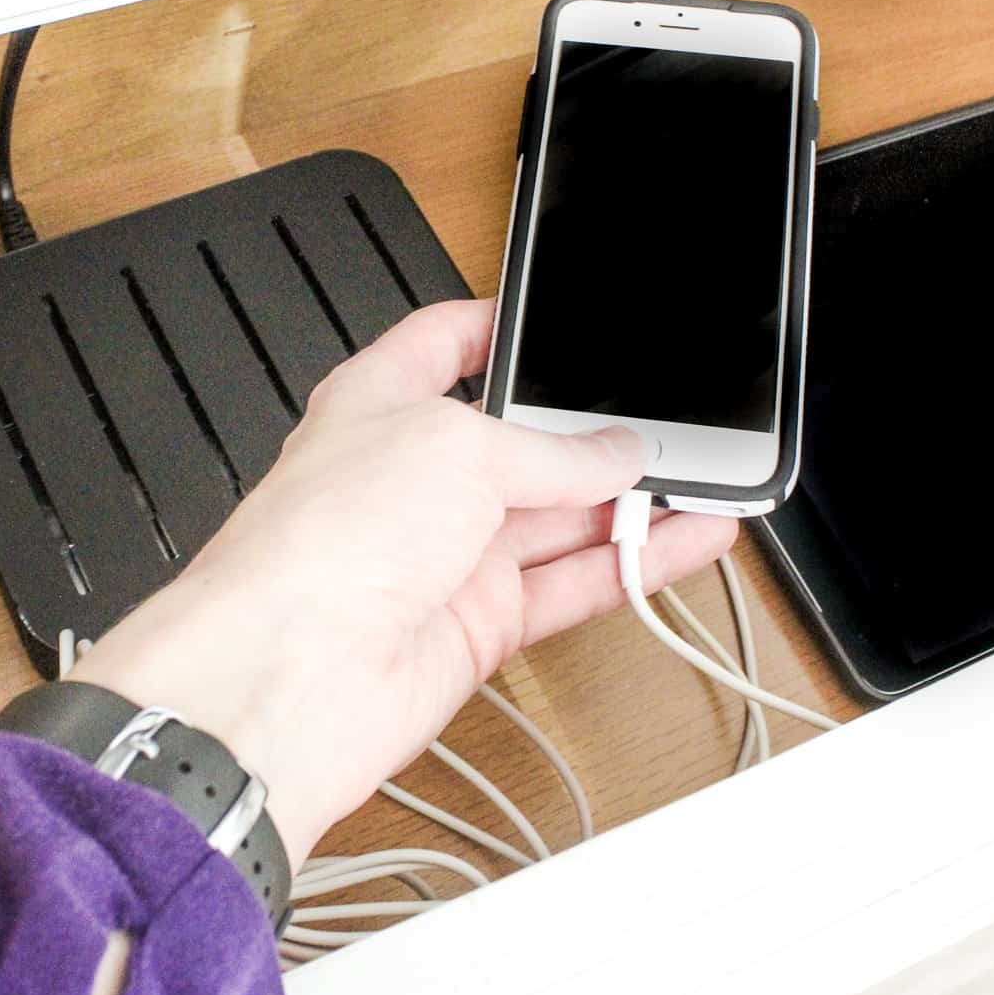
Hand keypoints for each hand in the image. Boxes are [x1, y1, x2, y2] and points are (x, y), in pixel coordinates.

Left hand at [69, 297, 733, 864]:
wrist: (286, 675)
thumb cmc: (320, 542)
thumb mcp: (456, 449)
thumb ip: (548, 451)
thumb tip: (612, 453)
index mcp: (380, 403)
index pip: (444, 345)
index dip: (499, 326)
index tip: (558, 319)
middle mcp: (413, 478)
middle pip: (523, 441)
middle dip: (594, 431)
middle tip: (670, 420)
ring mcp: (444, 554)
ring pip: (556, 519)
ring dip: (628, 503)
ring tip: (707, 481)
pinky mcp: (475, 625)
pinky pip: (569, 586)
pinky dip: (631, 566)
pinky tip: (684, 543)